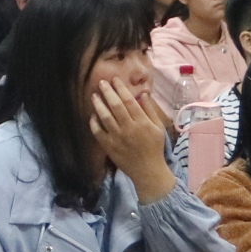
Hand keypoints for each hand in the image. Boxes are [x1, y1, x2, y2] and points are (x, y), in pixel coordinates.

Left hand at [90, 80, 175, 201]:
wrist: (148, 171)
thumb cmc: (154, 147)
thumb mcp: (158, 127)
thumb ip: (150, 110)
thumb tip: (143, 93)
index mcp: (142, 122)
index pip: (129, 101)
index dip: (121, 88)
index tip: (115, 80)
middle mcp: (129, 128)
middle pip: (116, 106)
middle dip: (108, 92)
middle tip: (102, 82)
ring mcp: (117, 138)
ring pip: (105, 117)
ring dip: (99, 105)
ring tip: (94, 95)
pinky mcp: (109, 147)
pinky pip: (98, 132)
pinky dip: (94, 123)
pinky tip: (93, 115)